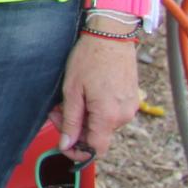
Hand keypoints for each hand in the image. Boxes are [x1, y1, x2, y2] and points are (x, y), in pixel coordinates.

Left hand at [52, 33, 139, 159]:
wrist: (111, 35)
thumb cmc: (90, 58)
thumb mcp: (72, 90)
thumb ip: (70, 120)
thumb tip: (66, 145)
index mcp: (108, 116)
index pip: (96, 149)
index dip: (78, 152)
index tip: (63, 144)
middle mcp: (124, 116)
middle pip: (97, 135)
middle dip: (74, 128)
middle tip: (56, 111)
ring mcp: (130, 107)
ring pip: (103, 124)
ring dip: (84, 117)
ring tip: (69, 99)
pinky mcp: (131, 99)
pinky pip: (111, 113)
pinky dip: (95, 109)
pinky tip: (84, 94)